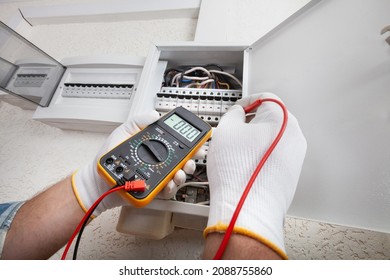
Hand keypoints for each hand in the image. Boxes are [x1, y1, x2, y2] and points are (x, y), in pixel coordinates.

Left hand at [72, 111, 195, 215]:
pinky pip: (167, 191)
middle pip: (182, 161)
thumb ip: (139, 121)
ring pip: (178, 177)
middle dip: (191, 160)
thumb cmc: (110, 155)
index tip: (197, 142)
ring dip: (183, 174)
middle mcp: (159, 163)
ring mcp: (157, 178)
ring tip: (181, 171)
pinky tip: (170, 182)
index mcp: (155, 149)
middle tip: (193, 157)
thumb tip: (155, 115)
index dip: (190, 144)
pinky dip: (171, 188)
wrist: (98, 177)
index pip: (177, 145)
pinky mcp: (153, 191)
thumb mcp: (124, 132)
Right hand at [204, 92, 306, 258]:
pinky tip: (247, 165)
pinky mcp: (292, 171)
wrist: (247, 209)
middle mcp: (294, 135)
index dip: (246, 101)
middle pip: (272, 118)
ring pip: (274, 138)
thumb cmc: (238, 172)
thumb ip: (234, 112)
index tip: (238, 109)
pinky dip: (263, 155)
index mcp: (281, 119)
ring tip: (238, 153)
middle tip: (234, 131)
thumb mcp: (226, 130)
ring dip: (257, 139)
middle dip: (252, 122)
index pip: (265, 98)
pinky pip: (276, 154)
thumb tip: (239, 113)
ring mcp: (296, 155)